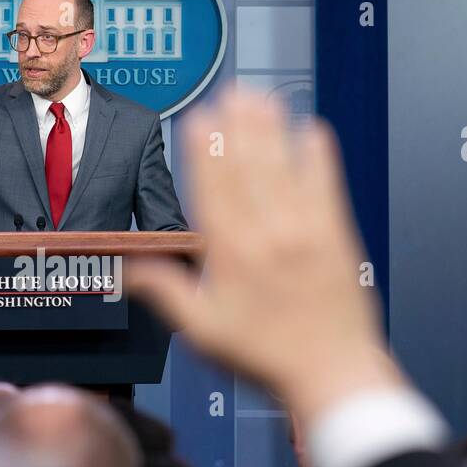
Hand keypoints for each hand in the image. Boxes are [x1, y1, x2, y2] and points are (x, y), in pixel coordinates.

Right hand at [126, 87, 402, 424]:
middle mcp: (269, 236)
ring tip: (261, 97)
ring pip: (284, 168)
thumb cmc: (266, 359)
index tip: (200, 117)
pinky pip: (326, 185)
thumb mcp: (203, 333)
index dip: (206, 149)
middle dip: (238, 125)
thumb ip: (167, 293)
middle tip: (230, 91)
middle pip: (249, 168)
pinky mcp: (338, 238)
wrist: (332, 375)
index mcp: (232, 256)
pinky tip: (311, 129)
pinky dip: (318, 155)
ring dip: (272, 129)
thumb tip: (129, 269)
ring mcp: (307, 233)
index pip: (213, 189)